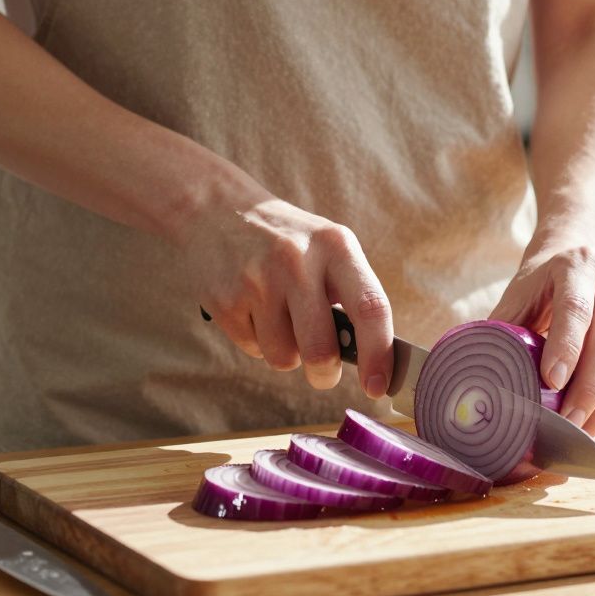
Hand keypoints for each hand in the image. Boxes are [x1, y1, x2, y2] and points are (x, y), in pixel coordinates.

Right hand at [183, 192, 393, 398]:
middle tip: (323, 370)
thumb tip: (376, 361)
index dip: (379, 354)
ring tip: (278, 317)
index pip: (370, 307)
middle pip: (321, 350)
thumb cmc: (287, 241)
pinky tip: (252, 309)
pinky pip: (252, 349)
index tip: (378, 386)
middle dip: (324, 374)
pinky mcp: (224, 299)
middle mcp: (297, 260)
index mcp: (336, 246)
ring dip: (286, 352)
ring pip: (284, 358)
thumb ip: (352, 295)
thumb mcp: (327, 248)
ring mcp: (257, 280)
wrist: (215, 209)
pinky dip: (257, 340)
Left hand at [490, 244, 594, 433]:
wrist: (575, 260)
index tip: (551, 382)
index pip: (576, 308)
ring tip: (581, 430)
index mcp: (576, 265)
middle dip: (588, 388)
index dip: (566, 347)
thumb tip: (481, 384)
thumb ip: (503, 334)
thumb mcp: (516, 299)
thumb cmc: (538, 288)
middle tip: (567, 422)